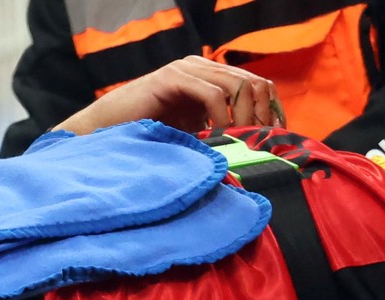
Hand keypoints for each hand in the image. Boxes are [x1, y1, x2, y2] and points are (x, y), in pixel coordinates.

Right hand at [54, 56, 285, 135]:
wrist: (111, 130)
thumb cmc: (154, 136)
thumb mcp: (200, 133)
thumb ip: (225, 131)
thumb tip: (261, 147)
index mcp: (212, 77)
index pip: (259, 84)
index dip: (272, 112)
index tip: (274, 141)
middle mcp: (202, 67)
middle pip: (255, 82)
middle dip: (263, 115)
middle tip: (259, 144)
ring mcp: (187, 69)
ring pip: (238, 85)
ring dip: (244, 118)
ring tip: (239, 142)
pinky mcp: (172, 78)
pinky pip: (213, 93)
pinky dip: (223, 118)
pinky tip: (217, 137)